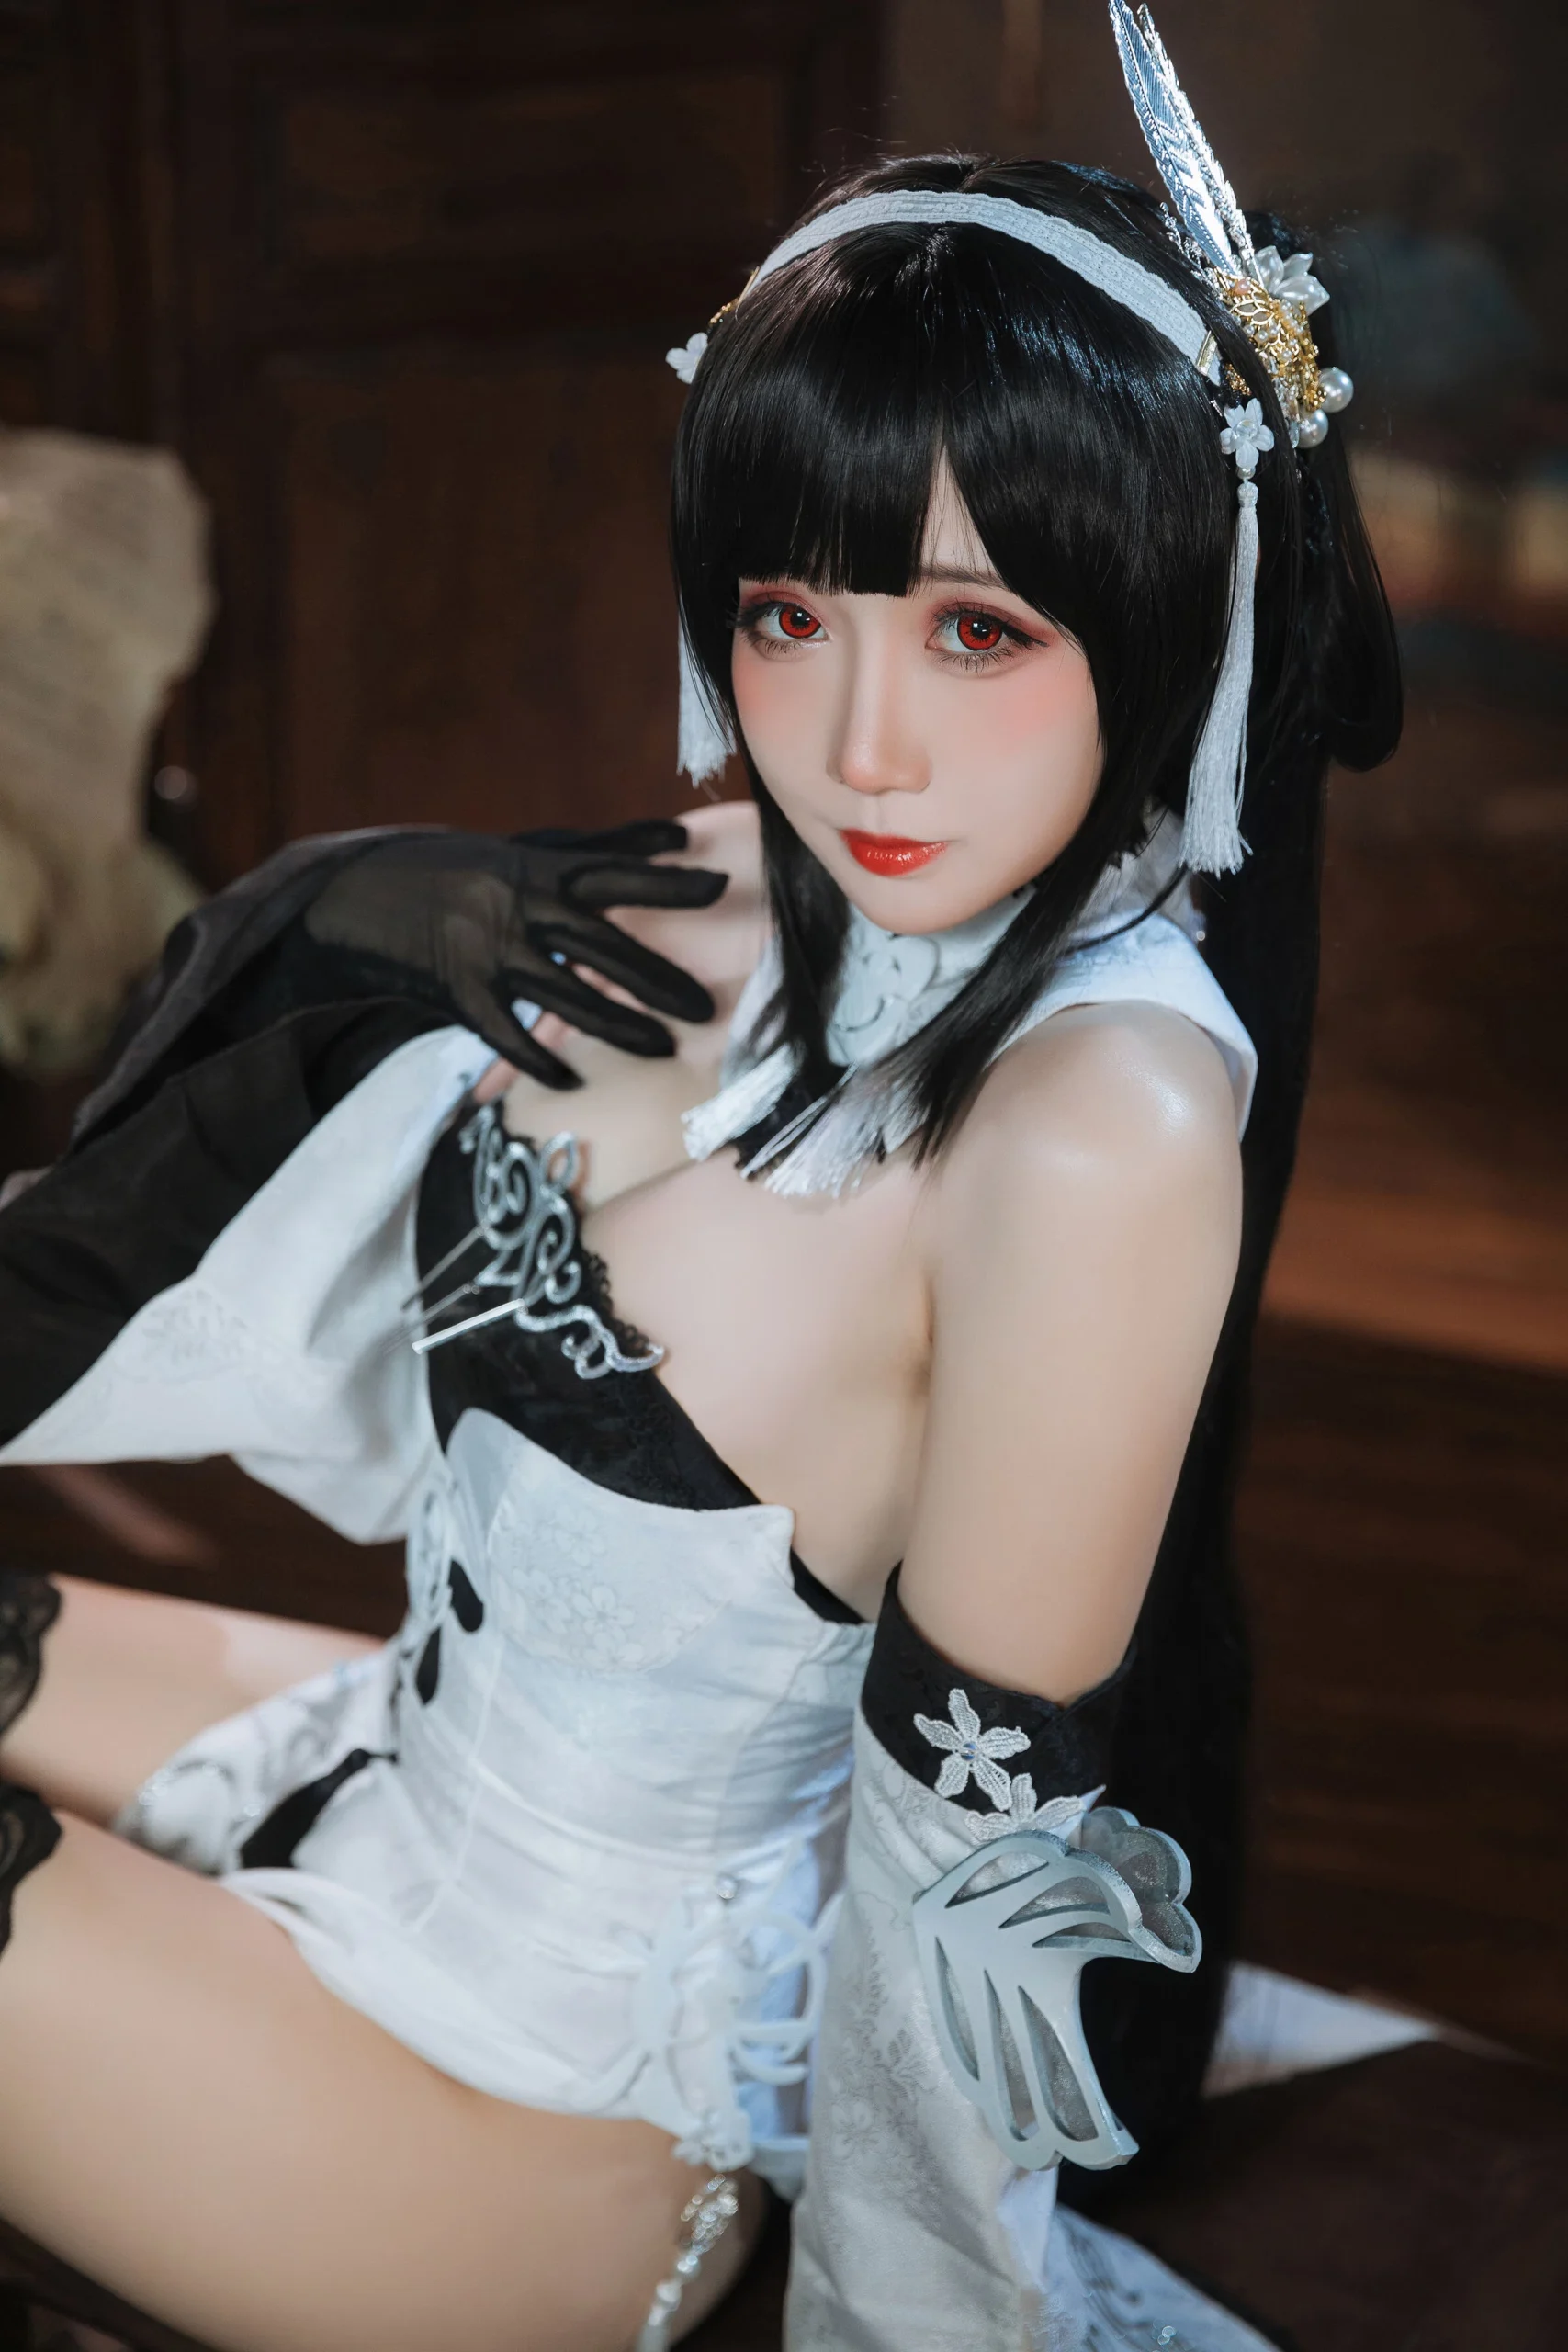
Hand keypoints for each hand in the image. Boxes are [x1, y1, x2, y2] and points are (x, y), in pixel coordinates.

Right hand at [72, 819, 729, 1145]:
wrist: (352, 897)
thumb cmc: (448, 868)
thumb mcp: (518, 849)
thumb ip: (595, 847)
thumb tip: (671, 834)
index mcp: (534, 868)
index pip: (614, 873)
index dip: (666, 881)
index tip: (718, 885)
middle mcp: (516, 908)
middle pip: (603, 946)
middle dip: (658, 979)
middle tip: (706, 1006)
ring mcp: (487, 953)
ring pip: (566, 997)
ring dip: (619, 1026)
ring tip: (664, 1046)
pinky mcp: (458, 993)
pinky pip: (509, 1036)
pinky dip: (541, 1062)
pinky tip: (573, 1082)